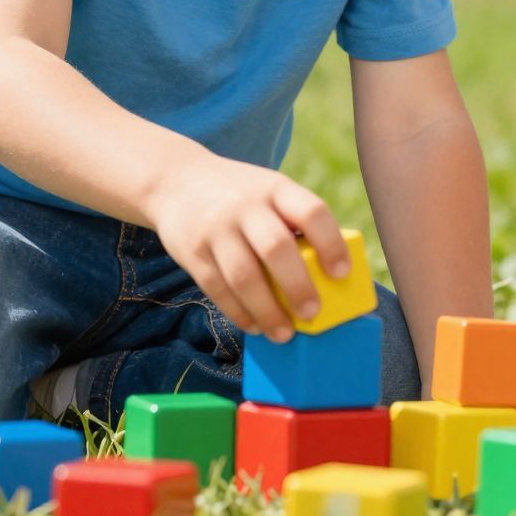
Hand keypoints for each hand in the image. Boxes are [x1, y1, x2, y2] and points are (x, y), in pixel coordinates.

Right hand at [146, 153, 348, 341]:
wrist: (175, 181)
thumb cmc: (239, 196)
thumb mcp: (268, 191)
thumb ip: (293, 222)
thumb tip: (327, 275)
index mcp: (276, 188)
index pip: (311, 212)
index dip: (331, 244)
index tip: (341, 273)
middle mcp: (246, 206)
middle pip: (276, 248)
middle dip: (298, 286)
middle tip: (312, 313)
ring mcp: (216, 229)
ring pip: (245, 277)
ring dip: (268, 311)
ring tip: (284, 334)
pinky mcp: (193, 252)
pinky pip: (218, 289)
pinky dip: (239, 313)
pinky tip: (254, 325)